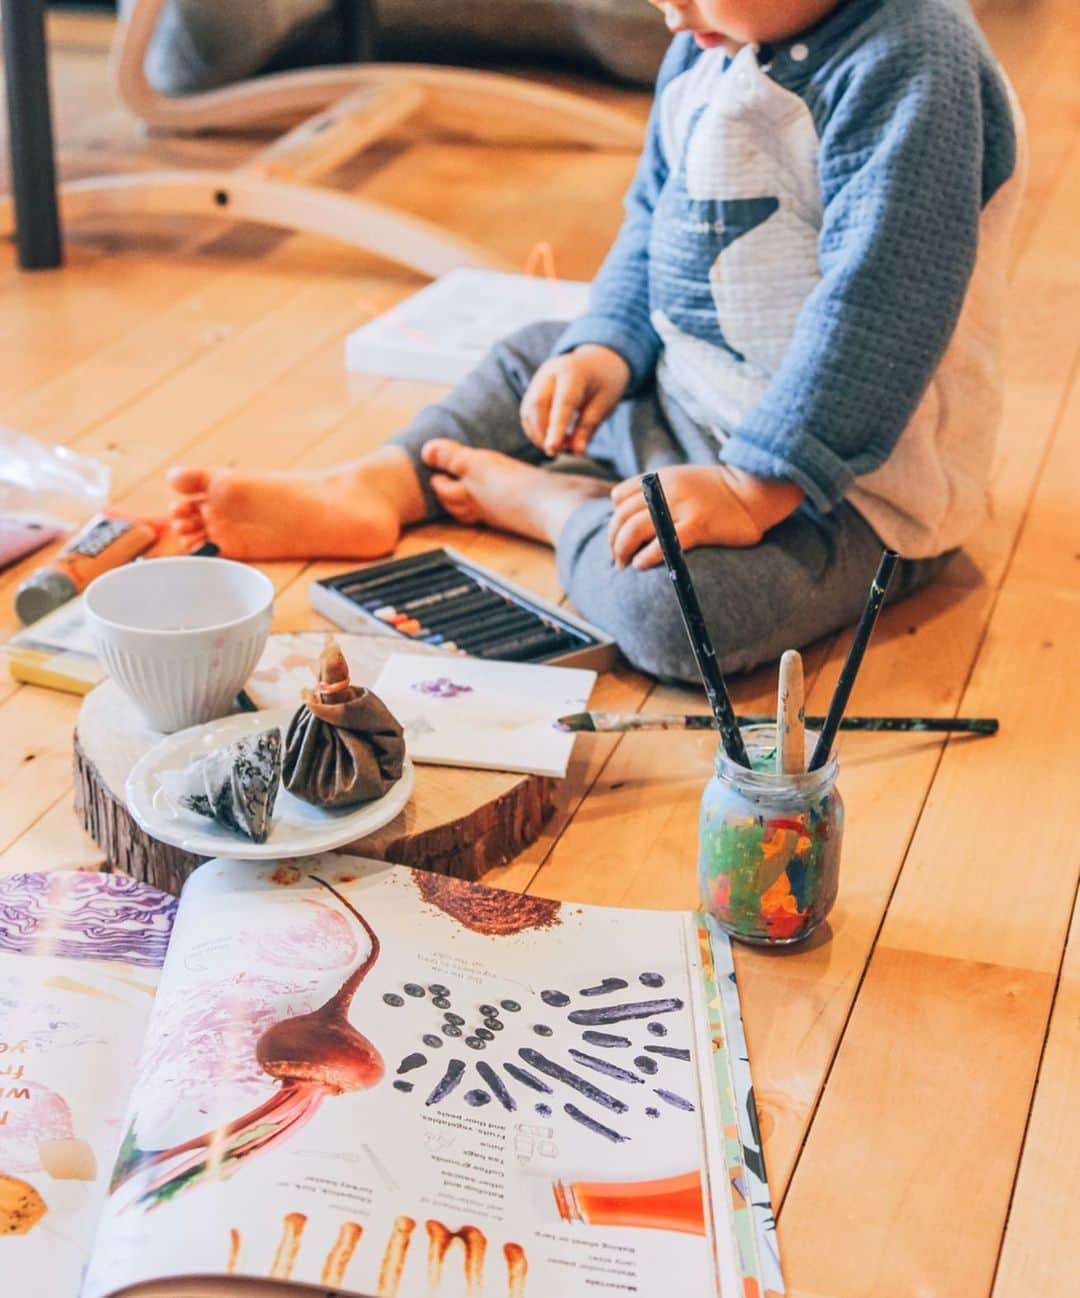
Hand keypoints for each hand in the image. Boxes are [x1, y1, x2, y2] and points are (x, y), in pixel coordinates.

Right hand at [520, 345, 629, 456]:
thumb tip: (577, 452)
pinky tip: (549, 439)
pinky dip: (535, 430)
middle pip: (537, 404)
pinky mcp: (533, 388)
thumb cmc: (604, 384)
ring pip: (528, 410)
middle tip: (559, 452)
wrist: (597, 362)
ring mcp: (538, 379)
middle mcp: (550, 372)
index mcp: (573, 372)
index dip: (556, 427)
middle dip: (544, 433)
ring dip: (538, 434)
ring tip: (558, 447)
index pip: (562, 403)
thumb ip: (588, 427)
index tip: (553, 449)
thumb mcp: (604, 405)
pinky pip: (527, 412)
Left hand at [608, 465, 803, 568]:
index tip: (618, 537)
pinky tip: (641, 564)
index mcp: (660, 478)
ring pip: (635, 528)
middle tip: (616, 559)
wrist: (754, 490)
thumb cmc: (718, 492)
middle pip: (623, 516)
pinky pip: (662, 543)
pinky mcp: (698, 526)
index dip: (614, 520)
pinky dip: (646, 556)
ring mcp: (682, 507)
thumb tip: (633, 517)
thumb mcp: (682, 480)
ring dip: (622, 550)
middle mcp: (666, 489)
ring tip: (624, 565)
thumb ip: (658, 492)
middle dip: (614, 540)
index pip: (620, 497)